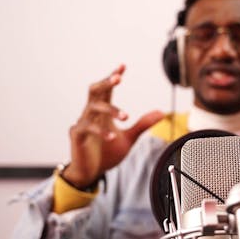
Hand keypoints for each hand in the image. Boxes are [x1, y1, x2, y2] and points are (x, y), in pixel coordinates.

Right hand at [64, 64, 163, 187]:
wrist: (91, 174)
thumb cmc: (106, 153)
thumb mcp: (129, 138)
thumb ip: (143, 125)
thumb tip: (161, 112)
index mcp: (102, 112)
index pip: (107, 89)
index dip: (113, 77)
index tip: (123, 66)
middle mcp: (91, 113)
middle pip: (95, 90)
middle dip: (106, 82)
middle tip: (118, 78)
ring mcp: (82, 123)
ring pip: (93, 108)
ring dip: (110, 110)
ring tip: (126, 116)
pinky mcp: (77, 136)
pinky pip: (87, 128)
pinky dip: (101, 132)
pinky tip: (112, 137)